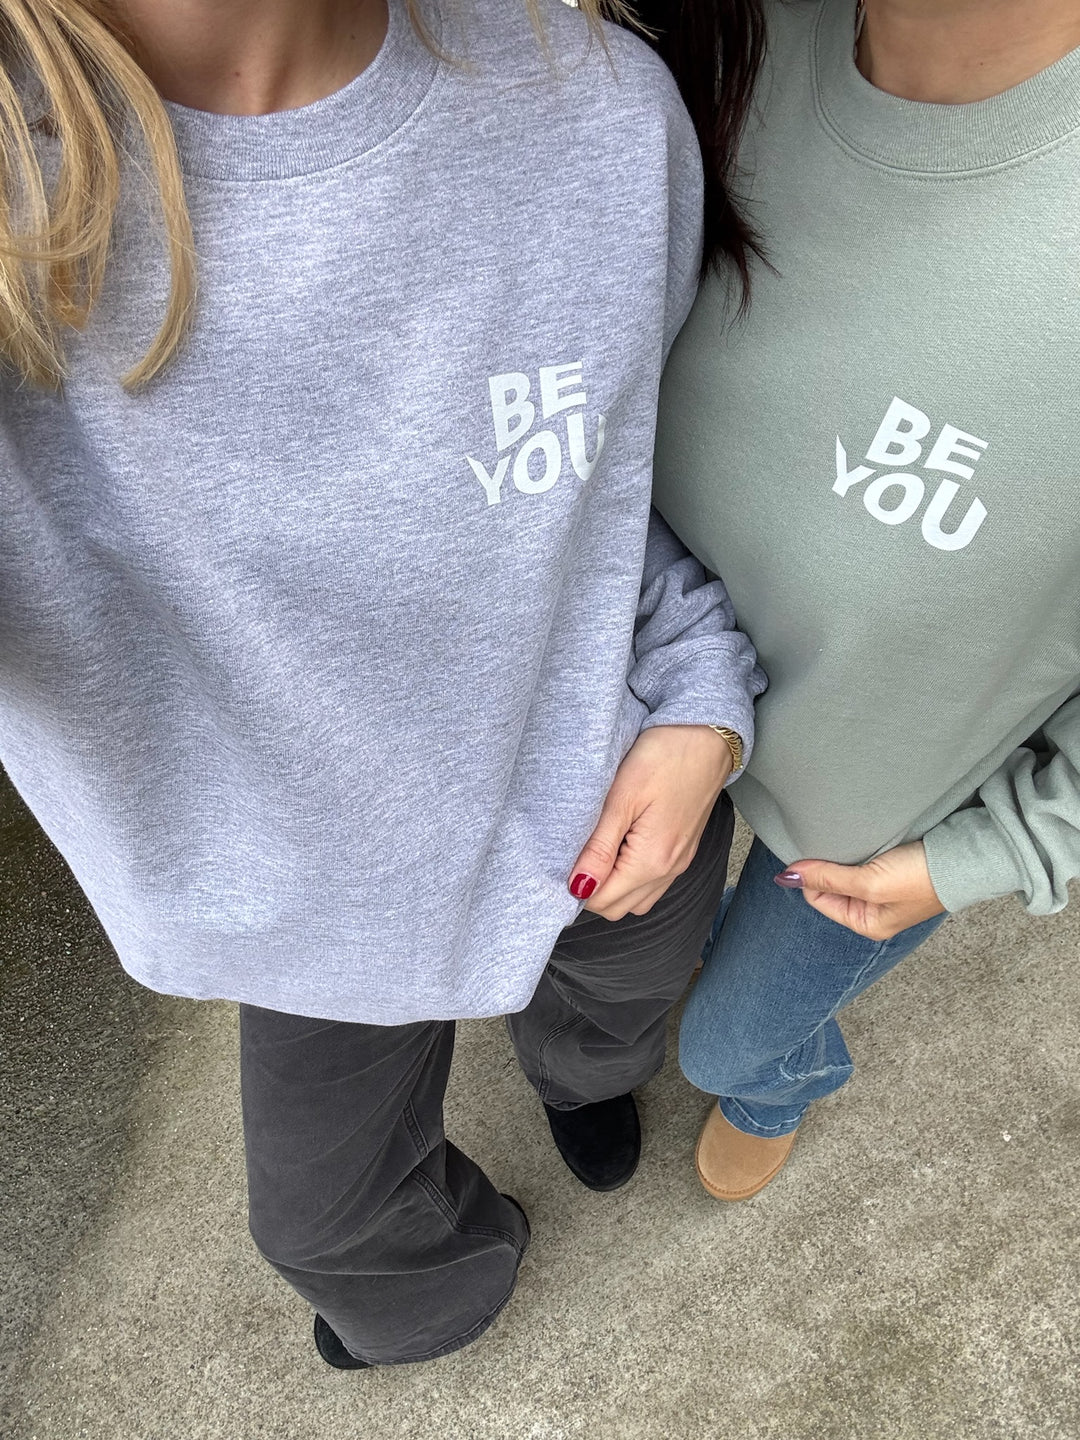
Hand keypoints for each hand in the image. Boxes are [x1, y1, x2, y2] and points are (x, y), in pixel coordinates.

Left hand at [569, 724, 732, 921]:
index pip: (602, 901)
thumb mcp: (622, 797)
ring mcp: (679, 863)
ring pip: (636, 901)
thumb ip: (599, 847)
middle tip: (578, 852)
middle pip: (618, 908)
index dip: (577, 886)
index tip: (566, 857)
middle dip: (592, 890)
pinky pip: (652, 884)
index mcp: (652, 860)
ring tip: (599, 849)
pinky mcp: (683, 851)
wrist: (708, 736)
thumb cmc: (664, 757)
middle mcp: (669, 871)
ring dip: (613, 886)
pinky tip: (621, 847)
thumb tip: (578, 887)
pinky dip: (631, 878)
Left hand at [776, 841, 945, 940]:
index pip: (818, 898)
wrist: (965, 858)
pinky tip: (862, 837)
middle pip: (831, 884)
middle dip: (827, 865)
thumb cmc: (921, 878)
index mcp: (865, 923)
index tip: (811, 853)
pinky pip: (863, 859)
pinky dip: (859, 848)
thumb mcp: (869, 882)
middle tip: (830, 842)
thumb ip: (828, 878)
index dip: (811, 876)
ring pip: (846, 870)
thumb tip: (787, 876)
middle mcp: (873, 909)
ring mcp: (884, 888)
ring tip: (848, 838)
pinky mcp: (895, 868)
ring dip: (843, 855)